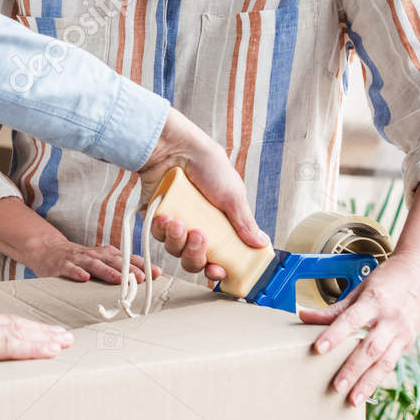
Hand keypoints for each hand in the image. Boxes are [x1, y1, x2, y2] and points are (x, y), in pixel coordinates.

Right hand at [0, 292, 73, 367]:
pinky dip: (35, 346)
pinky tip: (52, 348)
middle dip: (36, 330)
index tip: (26, 331)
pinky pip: (13, 344)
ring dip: (43, 337)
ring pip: (18, 332)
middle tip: (60, 335)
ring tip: (64, 341)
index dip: (11, 327)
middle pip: (10, 324)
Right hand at [24, 235, 157, 284]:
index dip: (142, 265)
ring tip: (119, 279)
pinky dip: (77, 272)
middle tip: (142, 278)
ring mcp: (77, 259)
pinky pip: (69, 268)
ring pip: (94, 264)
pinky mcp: (61, 265)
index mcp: (105, 254)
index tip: (157, 273)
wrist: (47, 249)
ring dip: (107, 271)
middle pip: (114, 261)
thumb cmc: (79, 258)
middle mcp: (94, 254)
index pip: (127, 258)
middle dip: (129, 269)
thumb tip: (147, 276)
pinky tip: (84, 278)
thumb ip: (120, 267)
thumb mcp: (100, 260)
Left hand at [139, 109, 268, 279]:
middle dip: (196, 255)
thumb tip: (261, 243)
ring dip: (178, 241)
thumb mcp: (232, 195)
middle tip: (198, 237)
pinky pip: (158, 235)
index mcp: (220, 226)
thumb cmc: (208, 166)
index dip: (217, 269)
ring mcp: (177, 224)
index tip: (217, 272)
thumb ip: (244, 222)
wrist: (176, 147)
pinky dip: (162, 229)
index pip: (219, 258)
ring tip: (179, 222)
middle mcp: (198, 227)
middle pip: (195, 260)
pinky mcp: (157, 217)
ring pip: (174, 251)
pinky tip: (167, 216)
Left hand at [298, 248, 419, 405]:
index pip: (351, 320)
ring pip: (383, 361)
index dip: (335, 334)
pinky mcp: (408, 341)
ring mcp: (402, 332)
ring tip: (353, 399)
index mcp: (375, 300)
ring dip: (367, 382)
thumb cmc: (387, 280)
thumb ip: (335, 308)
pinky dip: (378, 378)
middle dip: (352, 369)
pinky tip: (367, 391)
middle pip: (369, 347)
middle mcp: (391, 318)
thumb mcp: (361, 288)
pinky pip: (391, 363)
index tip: (319, 348)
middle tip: (336, 386)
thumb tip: (305, 316)